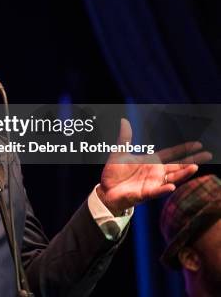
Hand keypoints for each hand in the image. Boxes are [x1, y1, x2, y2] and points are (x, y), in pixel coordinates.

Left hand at [97, 118, 211, 215]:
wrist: (106, 189)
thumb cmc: (114, 172)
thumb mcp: (119, 153)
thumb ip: (124, 138)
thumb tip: (124, 121)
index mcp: (151, 162)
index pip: (171, 154)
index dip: (184, 149)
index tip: (198, 144)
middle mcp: (156, 173)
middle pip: (178, 166)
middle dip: (193, 161)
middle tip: (207, 155)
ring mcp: (153, 183)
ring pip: (172, 178)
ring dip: (183, 174)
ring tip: (194, 167)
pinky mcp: (145, 193)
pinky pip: (157, 191)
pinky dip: (164, 189)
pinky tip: (172, 186)